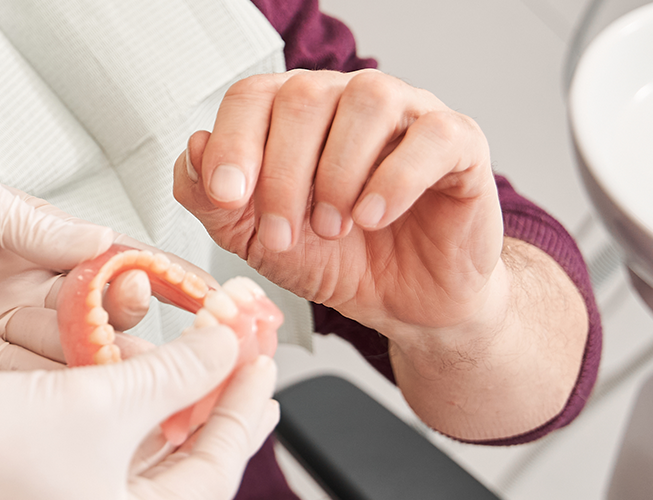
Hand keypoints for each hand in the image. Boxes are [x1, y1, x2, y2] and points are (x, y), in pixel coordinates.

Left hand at [0, 112, 157, 371]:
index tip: (177, 286)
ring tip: (128, 370)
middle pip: (87, 308)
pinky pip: (9, 369)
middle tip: (148, 330)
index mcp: (30, 230)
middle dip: (121, 320)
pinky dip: (42, 381)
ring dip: (92, 358)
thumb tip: (99, 240)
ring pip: (56, 343)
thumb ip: (31, 227)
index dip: (141, 271)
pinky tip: (74, 391)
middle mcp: (18, 275)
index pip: (101, 255)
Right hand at [0, 323, 279, 499]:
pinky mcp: (50, 472)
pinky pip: (111, 434)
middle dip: (217, 393)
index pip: (221, 459)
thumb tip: (231, 342)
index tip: (261, 346)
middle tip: (242, 346)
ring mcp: (77, 493)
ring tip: (197, 341)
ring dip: (175, 386)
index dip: (247, 394)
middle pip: (191, 454)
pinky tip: (135, 358)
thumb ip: (179, 369)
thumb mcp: (103, 399)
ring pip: (152, 441)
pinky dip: (130, 394)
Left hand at [174, 70, 506, 342]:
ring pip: (367, 100)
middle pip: (304, 95)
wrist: (404, 303)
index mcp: (295, 114)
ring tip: (334, 226)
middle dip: (282, 173)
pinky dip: (396, 178)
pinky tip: (374, 216)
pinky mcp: (460, 143)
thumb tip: (192, 148)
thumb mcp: (256, 240)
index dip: (233, 141)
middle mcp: (350, 100)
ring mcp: (408, 115)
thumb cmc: (335, 259)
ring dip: (337, 173)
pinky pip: (432, 135)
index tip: (226, 195)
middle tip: (284, 233)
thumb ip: (213, 201)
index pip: (253, 95)